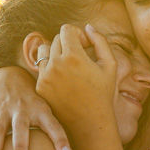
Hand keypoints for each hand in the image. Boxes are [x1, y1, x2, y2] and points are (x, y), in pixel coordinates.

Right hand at [0, 66, 69, 149]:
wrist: (9, 77)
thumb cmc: (34, 102)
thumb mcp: (47, 108)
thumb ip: (56, 128)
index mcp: (40, 109)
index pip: (53, 125)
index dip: (60, 139)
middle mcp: (21, 109)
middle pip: (20, 128)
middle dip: (20, 146)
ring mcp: (3, 111)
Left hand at [36, 24, 118, 139]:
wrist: (90, 123)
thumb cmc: (103, 93)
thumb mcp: (109, 65)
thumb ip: (100, 41)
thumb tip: (87, 27)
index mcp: (73, 57)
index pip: (66, 29)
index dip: (78, 34)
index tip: (86, 46)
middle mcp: (56, 65)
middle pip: (56, 39)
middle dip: (68, 43)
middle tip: (80, 57)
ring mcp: (45, 77)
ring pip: (44, 51)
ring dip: (54, 52)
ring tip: (68, 64)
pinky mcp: (40, 87)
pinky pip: (41, 67)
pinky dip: (51, 68)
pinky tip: (64, 79)